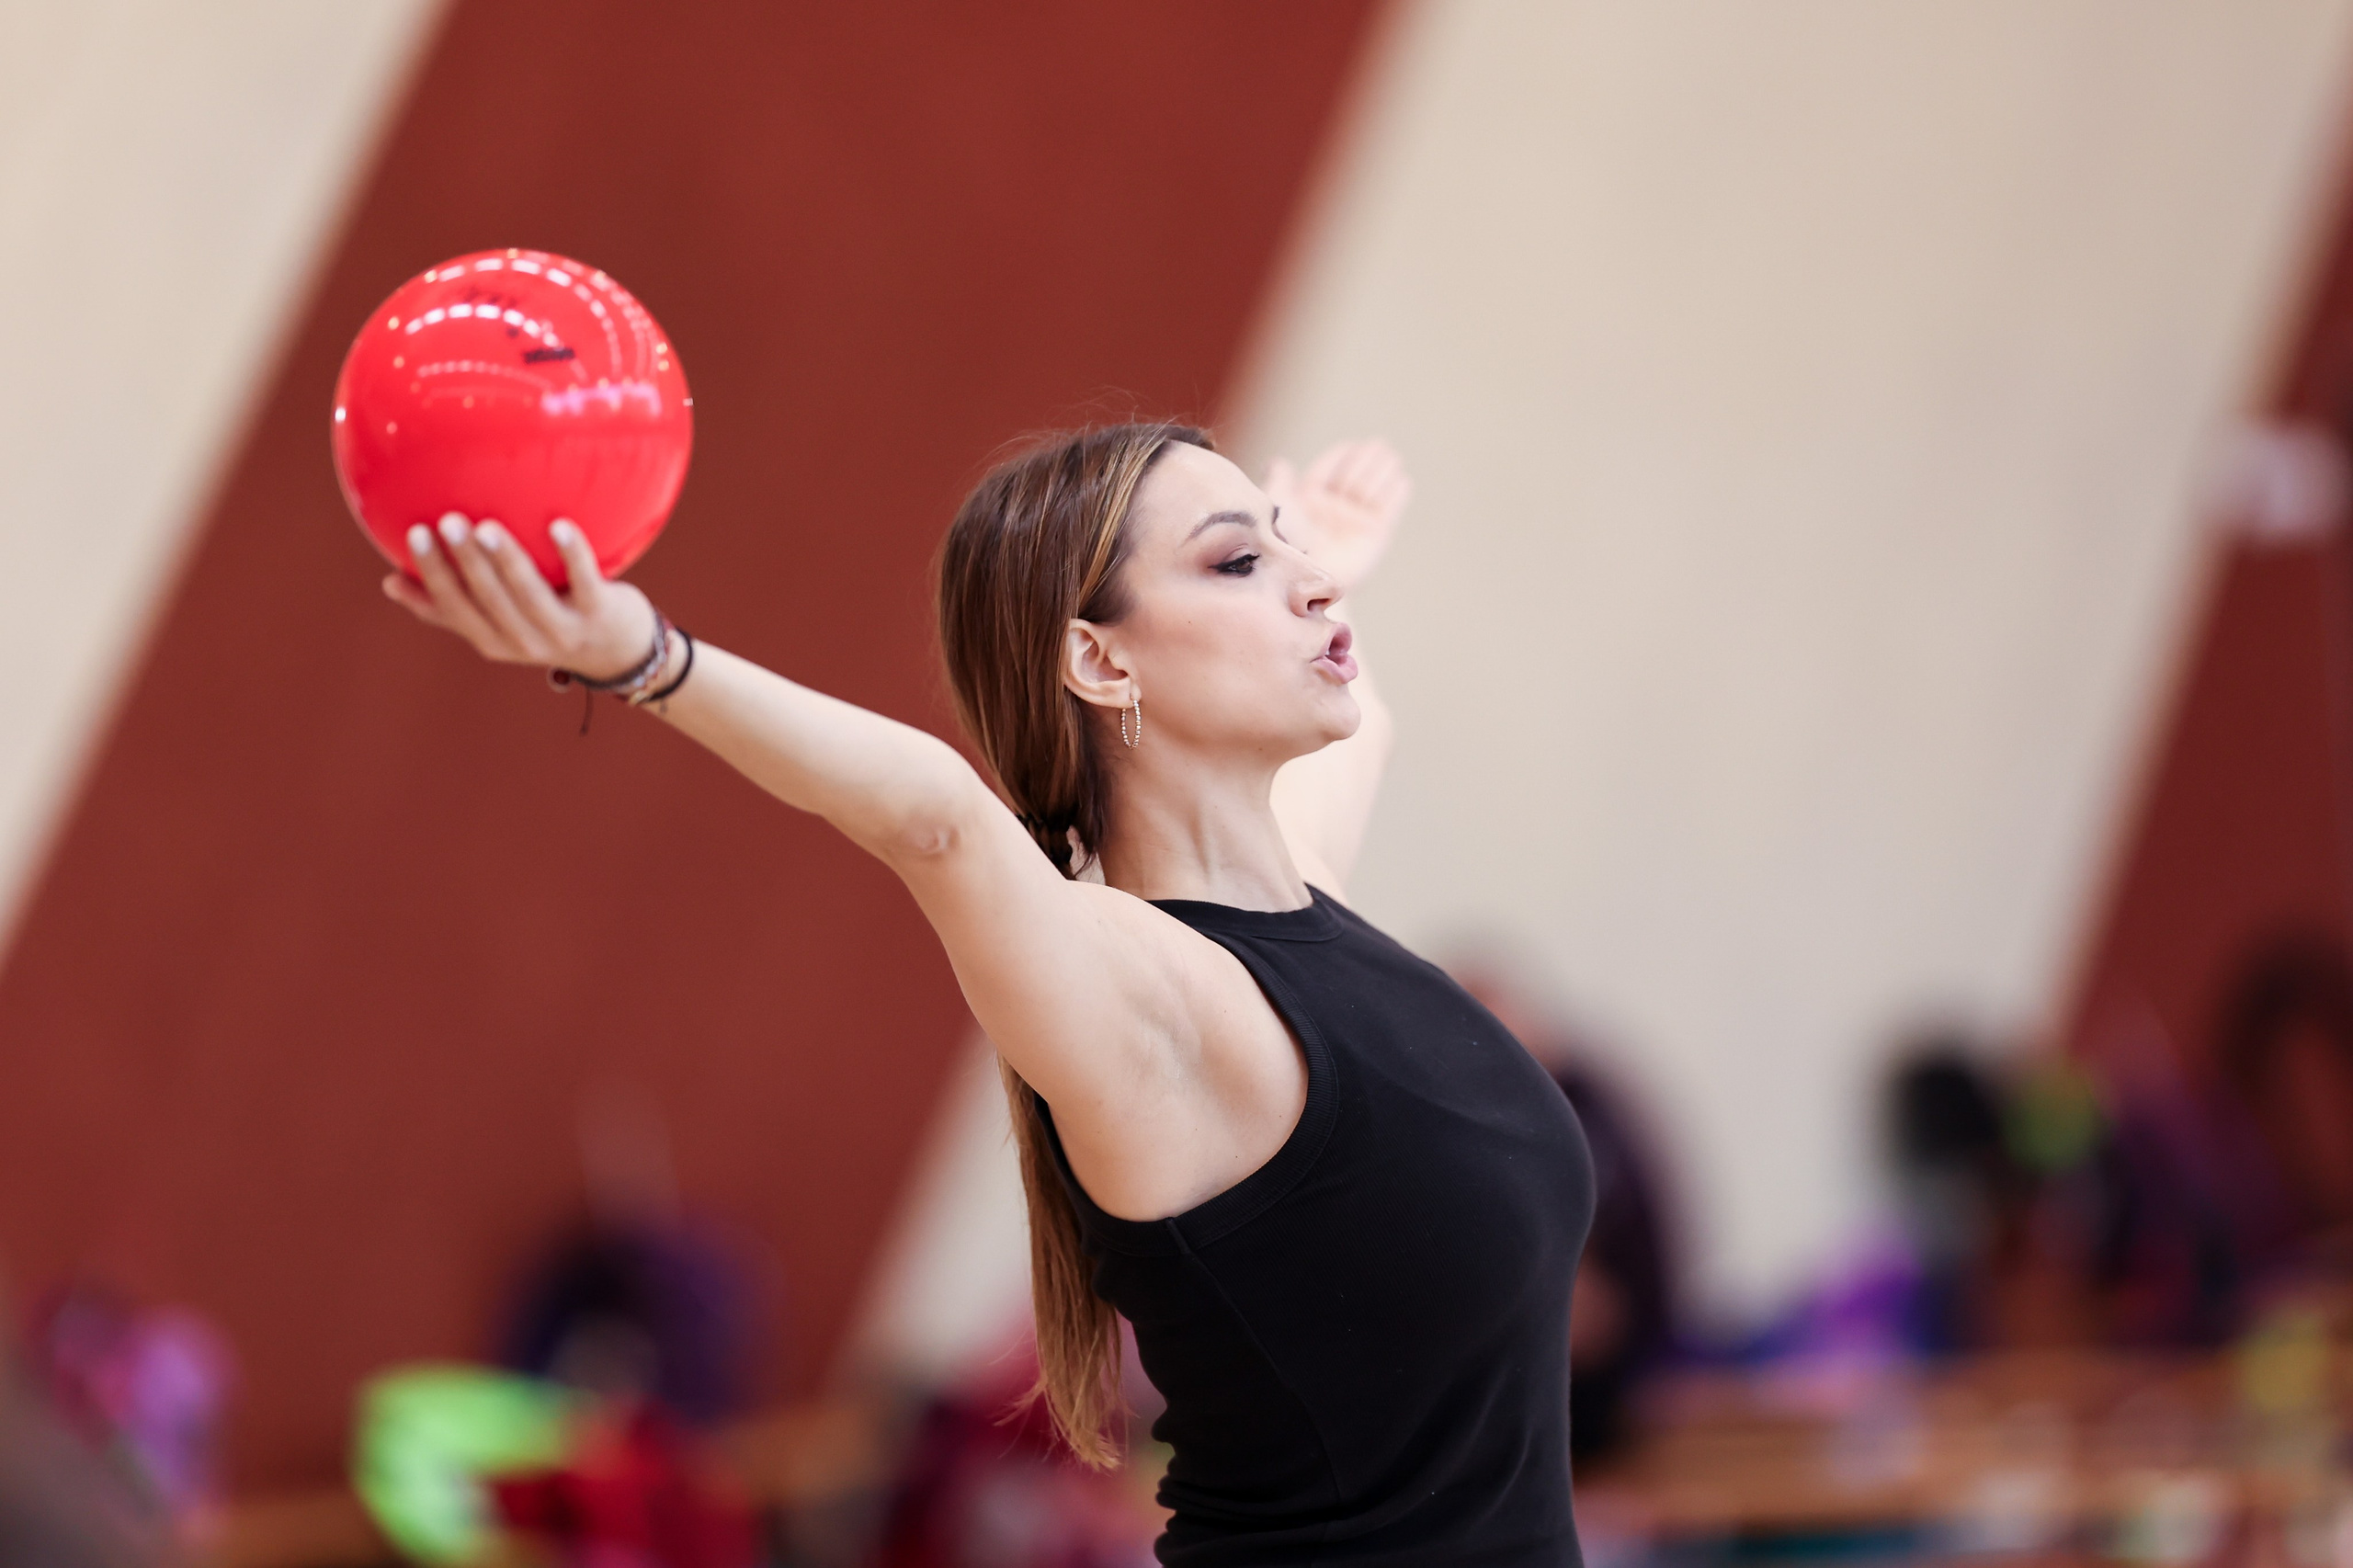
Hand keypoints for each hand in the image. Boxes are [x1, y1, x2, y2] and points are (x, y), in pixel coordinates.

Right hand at [382, 513, 656, 679]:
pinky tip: (559, 524)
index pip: (455, 609)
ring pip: (530, 594)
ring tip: (486, 525)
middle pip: (490, 600)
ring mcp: (564, 630)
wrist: (621, 653)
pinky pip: (584, 580)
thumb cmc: (547, 625)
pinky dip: (573, 554)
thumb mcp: (498, 625)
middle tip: (446, 520)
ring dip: (507, 560)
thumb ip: (448, 608)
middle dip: (465, 562)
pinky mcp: (601, 613)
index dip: (434, 575)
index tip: (413, 534)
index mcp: (494, 641)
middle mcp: (526, 641)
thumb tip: (388, 583)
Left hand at [1263, 439, 1411, 593]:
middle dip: (1366, 461)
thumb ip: (1279, 483)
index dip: (1339, 458)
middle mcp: (1332, 511)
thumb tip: (1278, 461)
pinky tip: (1402, 481)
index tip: (1350, 446)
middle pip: (1352, 477)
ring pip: (1372, 489)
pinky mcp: (1375, 536)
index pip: (1326, 472)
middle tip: (1378, 446)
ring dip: (1382, 471)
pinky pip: (1389, 510)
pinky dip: (1396, 495)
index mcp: (1308, 502)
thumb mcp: (1277, 507)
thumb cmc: (1285, 544)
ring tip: (1391, 458)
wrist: (1306, 579)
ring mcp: (1354, 522)